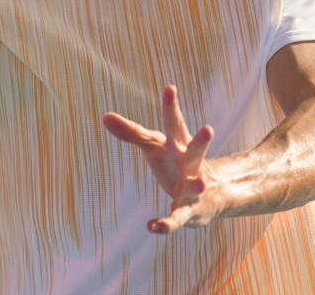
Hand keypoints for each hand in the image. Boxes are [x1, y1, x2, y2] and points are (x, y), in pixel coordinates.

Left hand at [102, 85, 221, 233]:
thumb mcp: (154, 145)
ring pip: (195, 186)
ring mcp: (192, 188)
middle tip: (208, 128)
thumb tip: (104, 115)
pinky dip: (165, 224)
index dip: (171, 107)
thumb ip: (131, 132)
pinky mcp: (188, 211)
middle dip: (201, 141)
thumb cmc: (175, 162)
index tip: (169, 88)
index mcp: (178, 145)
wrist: (209, 195)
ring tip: (199, 182)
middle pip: (194, 151)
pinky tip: (151, 227)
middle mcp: (189, 164)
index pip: (174, 123)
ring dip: (196, 184)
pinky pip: (176, 219)